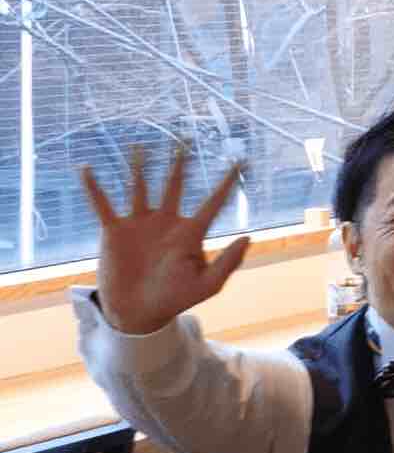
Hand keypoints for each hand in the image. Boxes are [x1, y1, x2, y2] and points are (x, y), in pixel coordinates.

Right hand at [78, 147, 252, 333]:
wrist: (138, 313)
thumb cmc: (174, 299)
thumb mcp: (207, 285)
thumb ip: (229, 262)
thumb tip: (248, 236)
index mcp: (190, 232)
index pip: (213, 202)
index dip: (226, 183)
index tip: (239, 162)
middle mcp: (165, 222)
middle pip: (175, 186)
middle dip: (179, 164)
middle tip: (186, 139)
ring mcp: (139, 224)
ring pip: (140, 188)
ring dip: (139, 168)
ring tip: (139, 145)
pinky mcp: (114, 231)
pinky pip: (102, 205)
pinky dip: (94, 188)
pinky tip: (87, 169)